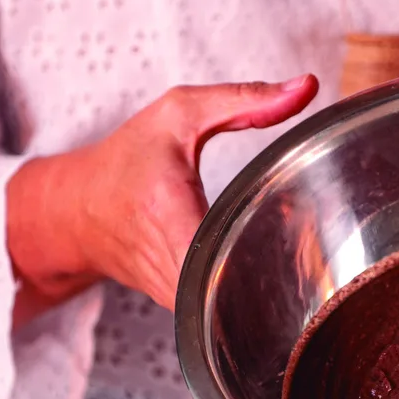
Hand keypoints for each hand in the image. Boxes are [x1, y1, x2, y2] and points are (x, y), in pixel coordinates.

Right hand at [8, 75, 319, 323]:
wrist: (74, 212)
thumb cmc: (127, 159)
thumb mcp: (178, 114)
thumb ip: (245, 99)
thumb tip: (308, 86)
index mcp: (170, 213)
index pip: (232, 253)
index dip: (277, 247)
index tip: (308, 231)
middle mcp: (172, 266)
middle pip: (247, 289)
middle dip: (291, 270)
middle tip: (323, 243)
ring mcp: (177, 297)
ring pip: (239, 310)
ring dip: (275, 286)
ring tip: (305, 256)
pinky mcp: (183, 309)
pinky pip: (227, 312)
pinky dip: (254, 293)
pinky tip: (275, 269)